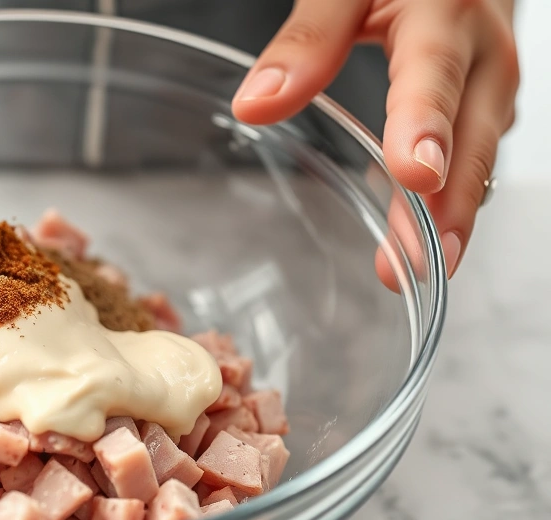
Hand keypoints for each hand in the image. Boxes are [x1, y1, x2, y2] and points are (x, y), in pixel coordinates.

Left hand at [231, 0, 518, 284]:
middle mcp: (483, 49)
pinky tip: (419, 233)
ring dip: (451, 212)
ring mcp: (492, 78)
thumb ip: (308, 39)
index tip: (415, 173)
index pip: (433, 73)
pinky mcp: (486, 98)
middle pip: (471, 131)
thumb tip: (256, 104)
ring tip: (414, 266)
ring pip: (479, 151)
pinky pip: (473, 151)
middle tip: (418, 257)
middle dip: (448, 201)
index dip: (426, 124)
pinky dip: (450, 196)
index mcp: (445, 10)